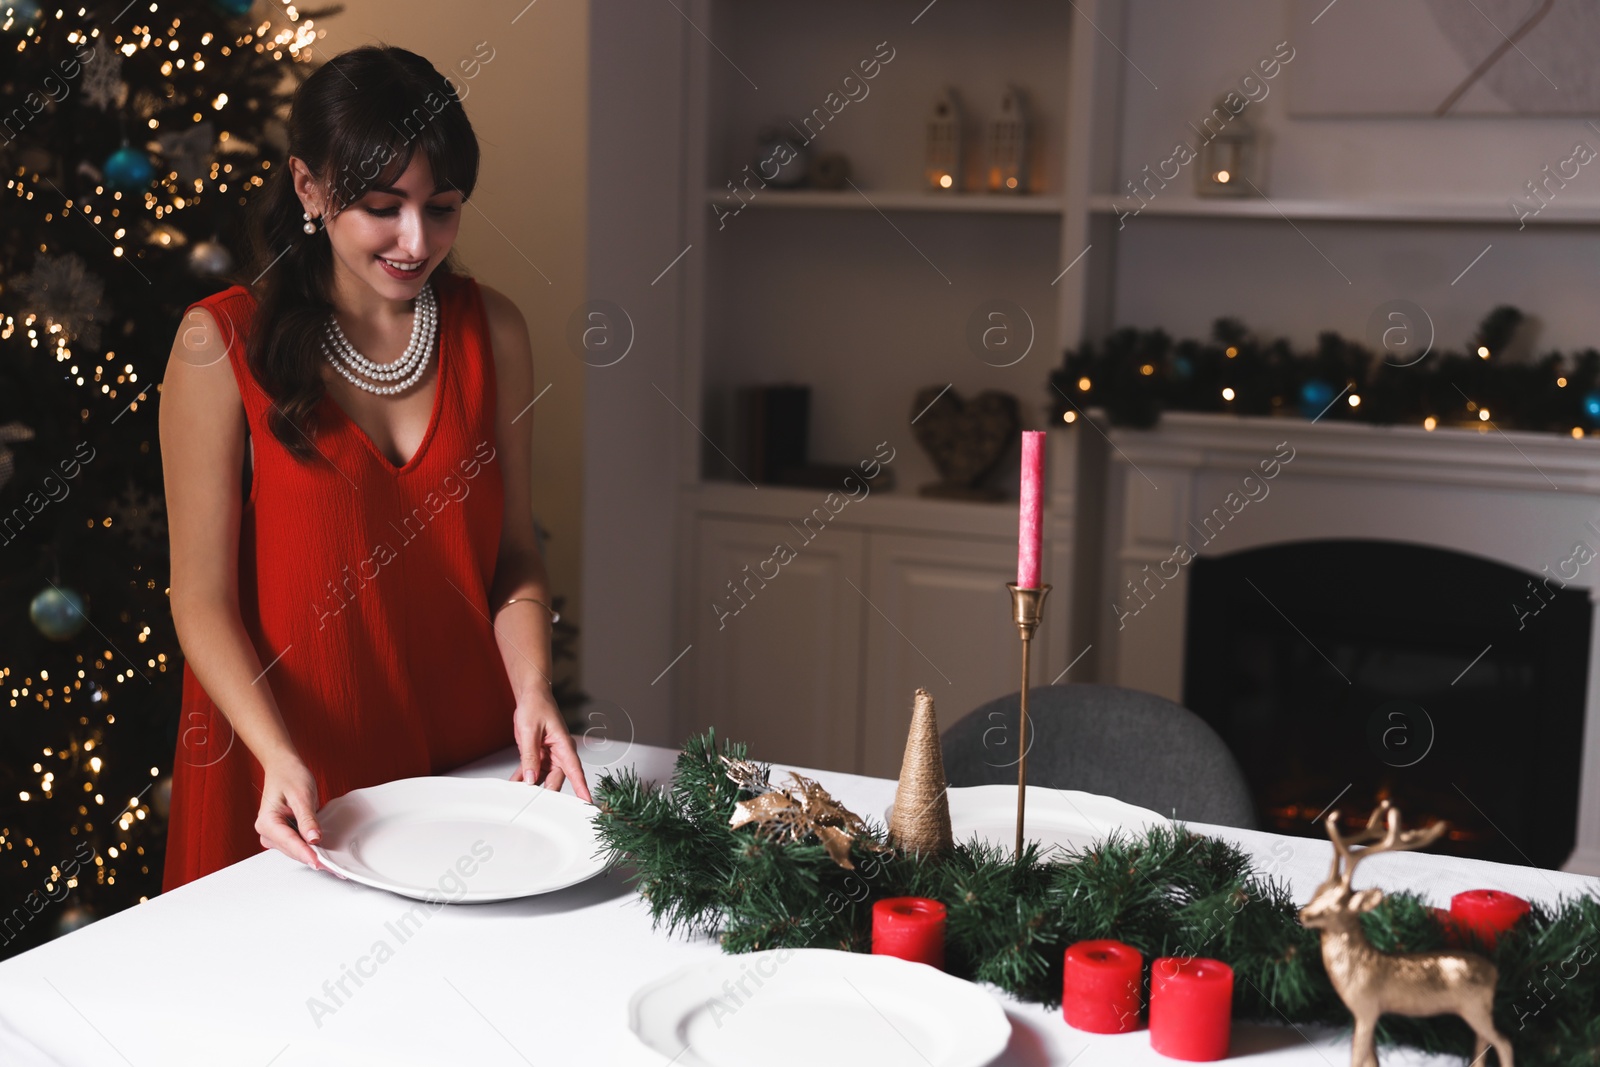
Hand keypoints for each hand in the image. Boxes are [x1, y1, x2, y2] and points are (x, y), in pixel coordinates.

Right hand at [256, 754, 334, 873]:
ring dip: (312, 855)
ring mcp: (275, 834)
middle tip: (334, 868)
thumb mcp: (302, 795)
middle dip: (312, 858)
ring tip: (332, 864)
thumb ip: (307, 819)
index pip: (289, 842)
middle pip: (292, 850)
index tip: (319, 863)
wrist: (284, 767)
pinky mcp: (283, 834)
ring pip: (296, 850)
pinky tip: (324, 853)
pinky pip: (298, 845)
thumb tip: (313, 839)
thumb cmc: (289, 776)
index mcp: (267, 822)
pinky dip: (310, 848)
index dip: (305, 854)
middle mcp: (267, 831)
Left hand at [510, 692, 592, 801]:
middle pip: (556, 780)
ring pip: (544, 779)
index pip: (575, 770)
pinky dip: (523, 777)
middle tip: (533, 801)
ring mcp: (550, 756)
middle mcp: (560, 753)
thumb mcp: (530, 731)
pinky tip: (515, 783)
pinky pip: (532, 771)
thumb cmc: (537, 706)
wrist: (531, 697)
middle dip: (546, 792)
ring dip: (532, 785)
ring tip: (518, 792)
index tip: (586, 801)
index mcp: (564, 745)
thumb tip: (530, 777)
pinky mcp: (539, 756)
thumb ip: (530, 756)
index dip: (581, 787)